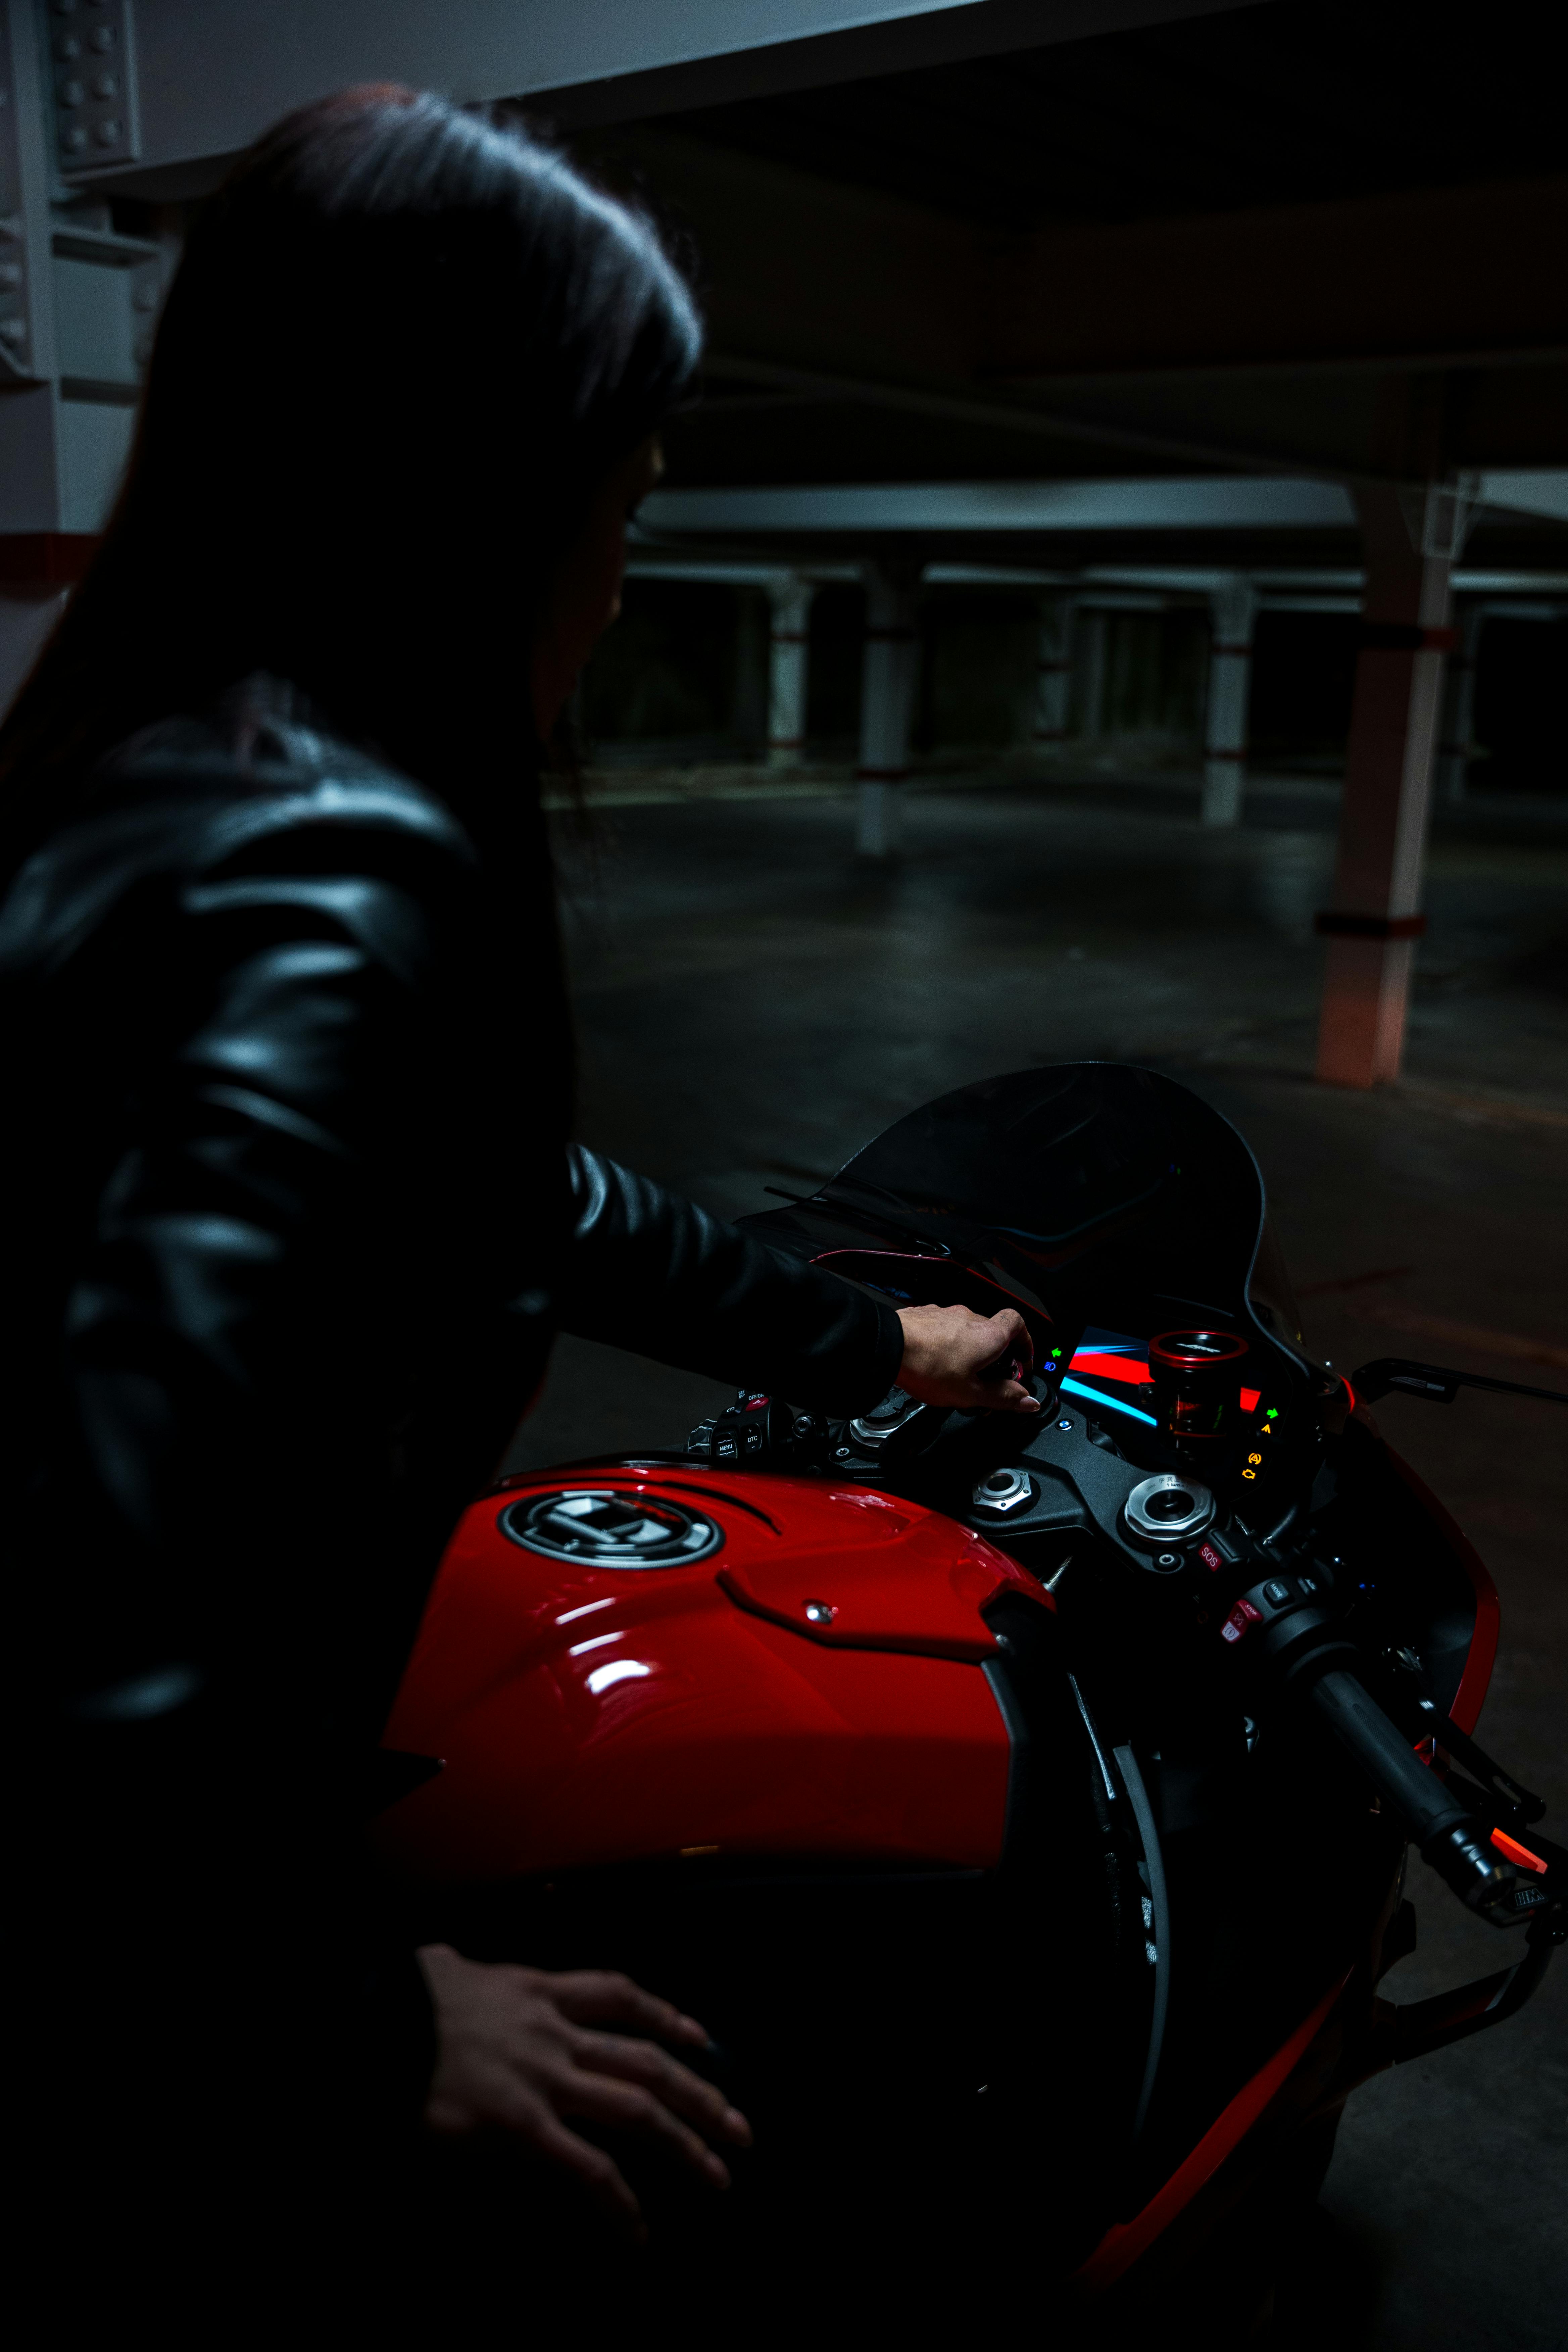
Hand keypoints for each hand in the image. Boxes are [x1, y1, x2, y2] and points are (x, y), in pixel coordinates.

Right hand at [416, 1944, 751, 2236]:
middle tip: (740, 2128)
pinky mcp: (523, 2129)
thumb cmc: (402, 2000)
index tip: (703, 2041)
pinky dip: (619, 2205)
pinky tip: (636, 2234)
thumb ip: (473, 1979)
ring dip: (686, 2145)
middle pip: (648, 2061)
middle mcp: (554, 2034)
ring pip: (637, 2110)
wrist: (375, 2025)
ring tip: (719, 2178)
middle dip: (703, 2095)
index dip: (668, 2017)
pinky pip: (588, 2170)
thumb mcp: (447, 1972)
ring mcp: (544, 2082)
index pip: (621, 1996)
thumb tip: (455, 1969)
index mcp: (538, 1993)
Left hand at [896, 1303, 1039, 1414]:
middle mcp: (970, 1318)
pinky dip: (947, 1345)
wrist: (887, 1346)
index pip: (1018, 1324)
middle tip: (988, 1380)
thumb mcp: (971, 1392)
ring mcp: (946, 1314)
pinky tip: (936, 1364)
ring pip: (966, 1332)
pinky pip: (944, 1329)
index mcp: (989, 1334)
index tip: (1022, 1361)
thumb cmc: (928, 1366)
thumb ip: (1003, 1396)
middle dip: (994, 1356)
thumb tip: (1028, 1401)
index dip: (1025, 1342)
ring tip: (958, 1377)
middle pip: (992, 1332)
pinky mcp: (925, 1316)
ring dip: (969, 1351)